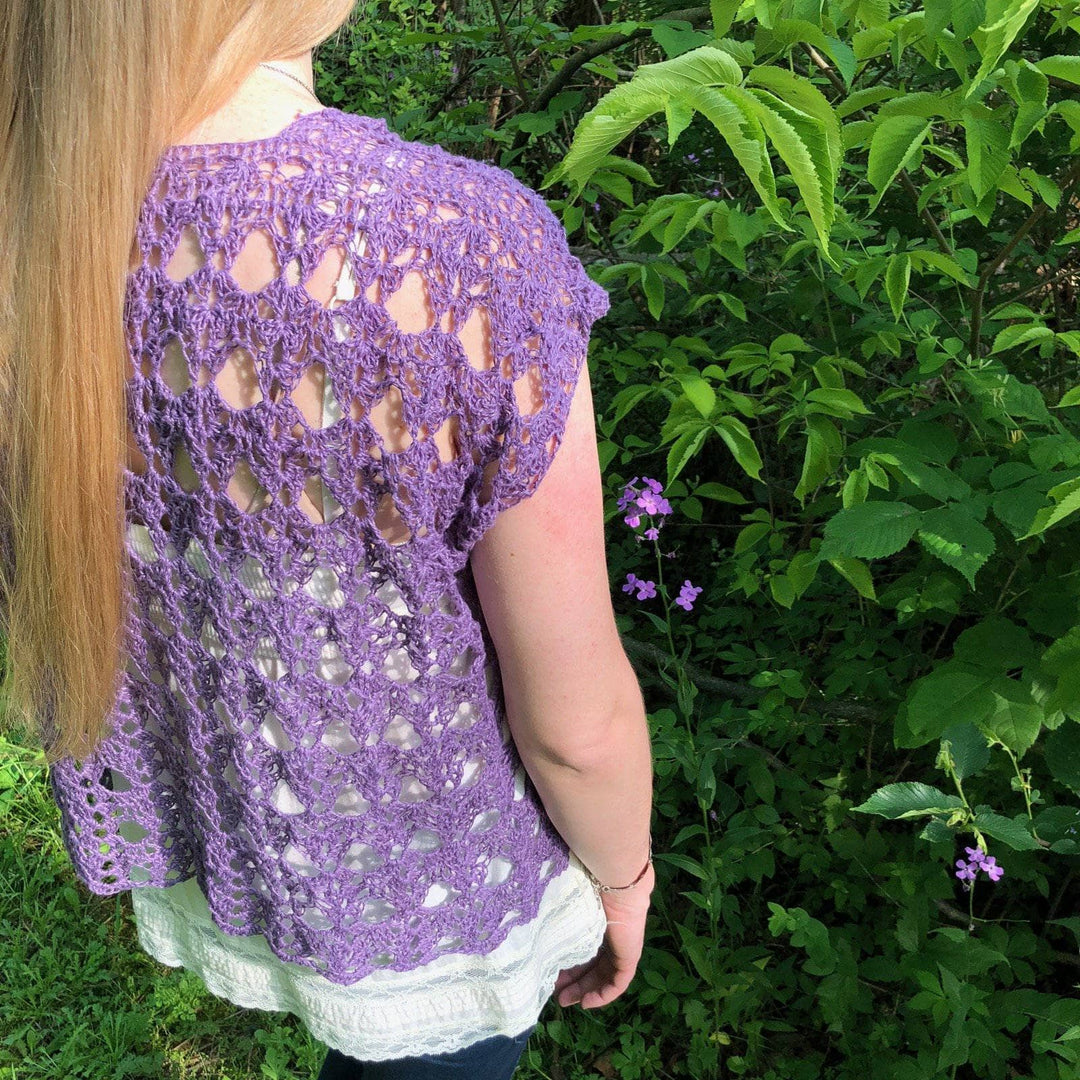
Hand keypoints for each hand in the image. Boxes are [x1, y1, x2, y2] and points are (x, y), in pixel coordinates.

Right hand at [553, 864, 653, 1008]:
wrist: (614, 881)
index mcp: (596, 925)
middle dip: (573, 983)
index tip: (550, 976)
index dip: (568, 965)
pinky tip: (586, 1002)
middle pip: (591, 967)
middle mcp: (610, 937)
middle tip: (555, 995)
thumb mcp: (569, 910)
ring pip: (602, 977)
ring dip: (584, 991)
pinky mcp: (630, 957)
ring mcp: (621, 948)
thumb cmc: (589, 886)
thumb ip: (558, 921)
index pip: (583, 951)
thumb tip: (533, 929)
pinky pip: (617, 983)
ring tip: (565, 1000)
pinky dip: (603, 995)